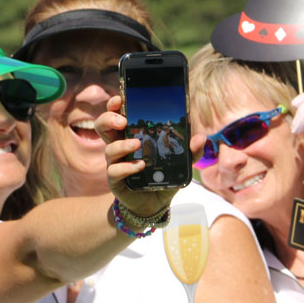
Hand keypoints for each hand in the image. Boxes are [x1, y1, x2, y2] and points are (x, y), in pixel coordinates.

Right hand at [98, 95, 181, 218]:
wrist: (154, 203)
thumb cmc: (161, 176)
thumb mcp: (179, 162)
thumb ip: (190, 150)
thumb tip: (201, 138)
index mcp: (130, 135)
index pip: (116, 115)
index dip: (114, 106)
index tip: (120, 99)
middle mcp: (118, 147)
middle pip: (103, 127)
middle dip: (109, 119)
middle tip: (123, 120)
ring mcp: (115, 163)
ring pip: (108, 149)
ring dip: (121, 144)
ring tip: (137, 144)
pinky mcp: (115, 181)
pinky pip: (114, 172)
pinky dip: (126, 167)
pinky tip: (139, 166)